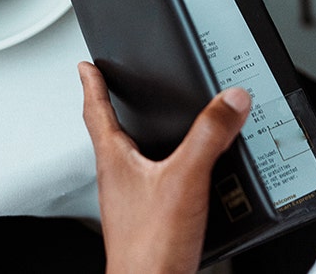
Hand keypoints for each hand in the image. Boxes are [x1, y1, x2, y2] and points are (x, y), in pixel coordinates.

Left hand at [79, 62, 250, 273]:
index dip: (92, 84)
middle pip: (111, 134)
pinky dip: (167, 171)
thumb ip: (208, 136)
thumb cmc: (149, 248)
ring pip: (132, 160)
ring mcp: (130, 202)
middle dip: (114, 109)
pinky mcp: (147, 221)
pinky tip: (187, 177)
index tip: (86, 67)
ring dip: (141, 140)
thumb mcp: (185, 179)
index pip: (96, 111)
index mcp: (115, 160)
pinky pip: (153, 185)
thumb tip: (229, 100)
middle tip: (111, 89)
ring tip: (152, 127)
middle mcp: (118, 179)